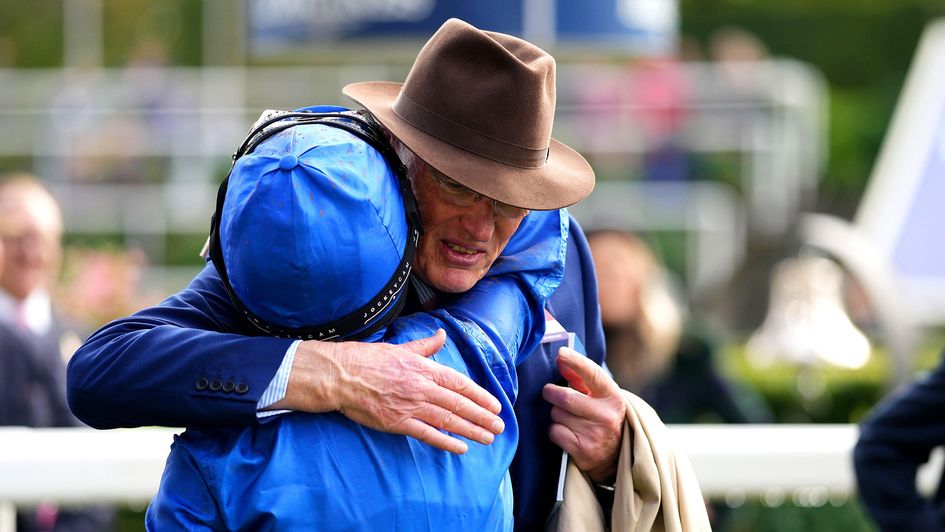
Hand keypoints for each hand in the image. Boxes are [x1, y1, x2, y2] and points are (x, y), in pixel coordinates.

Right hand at [273, 329, 504, 453]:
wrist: (340, 375)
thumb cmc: (368, 359)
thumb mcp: (401, 347)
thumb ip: (425, 345)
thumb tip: (441, 335)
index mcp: (423, 368)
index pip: (459, 383)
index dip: (480, 395)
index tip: (496, 405)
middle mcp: (421, 387)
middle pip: (459, 404)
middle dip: (482, 416)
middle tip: (500, 426)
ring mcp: (410, 406)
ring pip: (448, 420)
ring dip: (471, 430)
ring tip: (488, 438)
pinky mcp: (397, 423)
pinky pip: (427, 434)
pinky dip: (446, 442)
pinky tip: (461, 448)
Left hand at [543, 347, 625, 482]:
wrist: (614, 455)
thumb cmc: (601, 417)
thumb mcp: (598, 396)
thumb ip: (580, 377)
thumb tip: (561, 358)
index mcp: (613, 397)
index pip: (593, 374)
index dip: (576, 361)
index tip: (562, 353)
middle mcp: (607, 415)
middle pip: (565, 397)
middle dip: (551, 393)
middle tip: (549, 392)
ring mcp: (595, 434)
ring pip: (556, 414)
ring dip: (555, 414)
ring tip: (567, 418)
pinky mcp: (583, 450)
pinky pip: (554, 431)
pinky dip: (554, 430)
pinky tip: (566, 433)